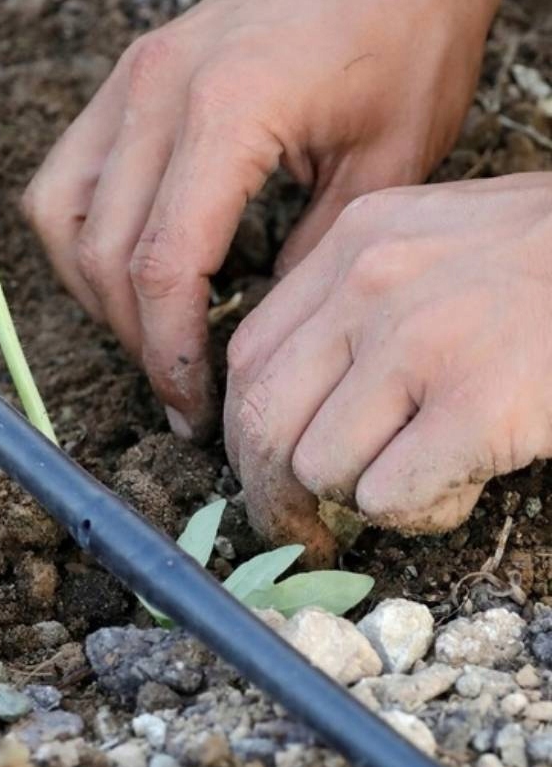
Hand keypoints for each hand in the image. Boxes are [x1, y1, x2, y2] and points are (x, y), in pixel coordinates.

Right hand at [22, 0, 491, 434]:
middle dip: (134, 336)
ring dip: (93, 288)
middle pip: (101, 251)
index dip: (170, 352)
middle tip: (181, 386)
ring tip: (149, 329)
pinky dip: (81, 233)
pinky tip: (127, 261)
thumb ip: (310, 261)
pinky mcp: (126, 74)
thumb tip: (256, 341)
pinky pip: (65, 173)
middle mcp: (155, 90)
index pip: (163, 264)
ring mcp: (130, 77)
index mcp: (227, 110)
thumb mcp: (388, 165)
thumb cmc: (409, 36)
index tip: (194, 405)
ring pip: (59, 215)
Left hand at [226, 174, 551, 562]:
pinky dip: (416, 512)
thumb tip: (297, 398)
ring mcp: (420, 344)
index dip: (245, 431)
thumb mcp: (426, 239)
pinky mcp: (477, 404)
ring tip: (421, 477)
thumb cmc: (542, 258)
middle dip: (271, 492)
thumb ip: (353, 299)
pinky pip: (388, 495)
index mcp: (350, 244)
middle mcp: (369, 288)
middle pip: (263, 419)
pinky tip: (460, 486)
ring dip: (358, 497)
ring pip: (318, 465)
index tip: (262, 470)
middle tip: (301, 527)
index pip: (249, 357)